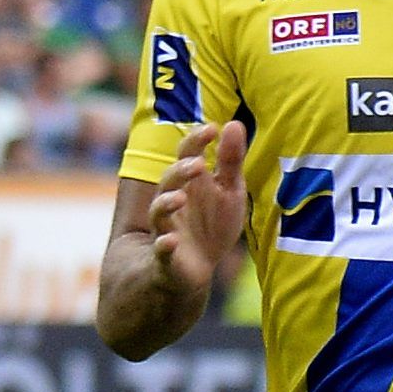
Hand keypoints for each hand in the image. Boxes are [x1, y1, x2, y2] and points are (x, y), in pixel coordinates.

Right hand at [148, 120, 246, 293]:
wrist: (195, 268)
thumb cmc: (211, 223)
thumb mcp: (228, 191)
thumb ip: (230, 160)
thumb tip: (234, 123)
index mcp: (190, 183)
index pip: (187, 155)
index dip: (196, 141)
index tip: (213, 129)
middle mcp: (173, 201)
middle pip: (169, 180)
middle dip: (180, 172)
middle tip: (197, 164)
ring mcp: (167, 227)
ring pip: (159, 212)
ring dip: (166, 203)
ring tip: (180, 197)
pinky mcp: (167, 256)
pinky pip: (161, 250)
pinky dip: (164, 245)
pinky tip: (170, 241)